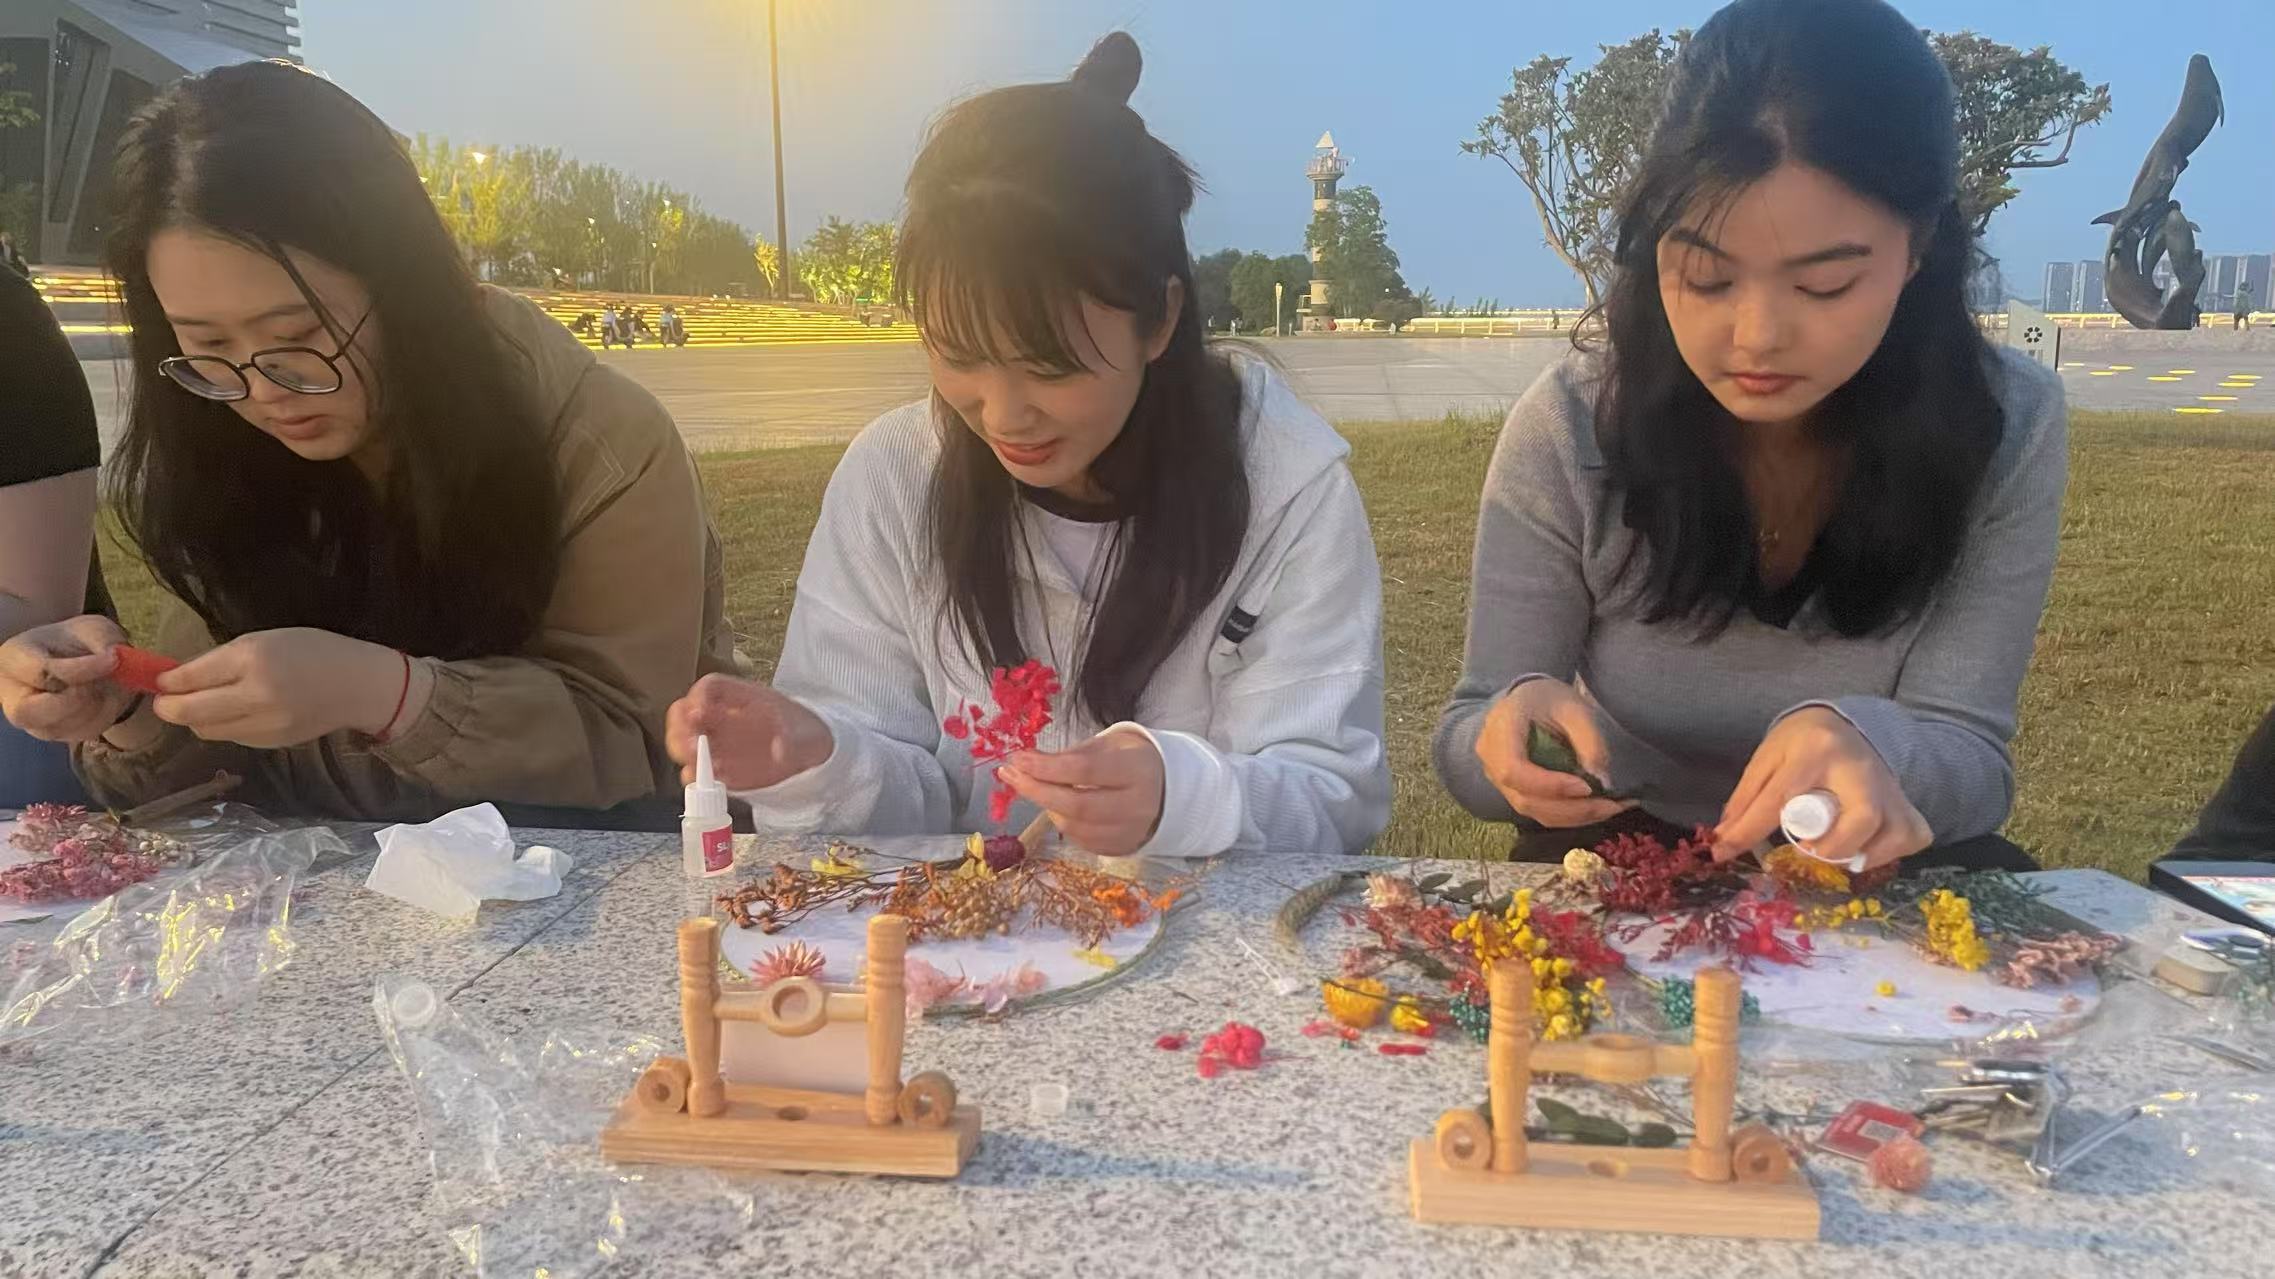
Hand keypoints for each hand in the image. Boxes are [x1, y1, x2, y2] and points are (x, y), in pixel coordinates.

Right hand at [0, 614, 131, 741]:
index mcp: (13, 658)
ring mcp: (32, 721)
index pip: (40, 672)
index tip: (113, 659)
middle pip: (31, 712)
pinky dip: (105, 715)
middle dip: (75, 699)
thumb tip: (112, 658)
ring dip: (97, 705)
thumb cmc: (79, 642)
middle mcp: (13, 696)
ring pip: (64, 726)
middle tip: (98, 682)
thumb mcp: (93, 628)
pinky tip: (104, 697)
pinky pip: (85, 732)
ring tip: (104, 683)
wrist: (88, 664)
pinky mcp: (56, 736)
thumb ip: (102, 640)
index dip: (81, 669)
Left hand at [155, 628, 404, 747]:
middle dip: (168, 707)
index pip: (191, 677)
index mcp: (253, 659)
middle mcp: (256, 695)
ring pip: (206, 729)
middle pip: (189, 712)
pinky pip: (231, 736)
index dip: (167, 681)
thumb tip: (176, 679)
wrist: (358, 684)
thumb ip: (221, 660)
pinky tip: (239, 712)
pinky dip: (225, 725)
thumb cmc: (312, 651)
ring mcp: (264, 724)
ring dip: (197, 717)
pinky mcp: (271, 743)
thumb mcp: (265, 641)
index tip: (160, 679)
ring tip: (207, 703)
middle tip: (164, 701)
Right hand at [666, 674, 834, 789]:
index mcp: (739, 697)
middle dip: (681, 728)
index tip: (698, 713)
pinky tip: (709, 782)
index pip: (709, 688)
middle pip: (684, 714)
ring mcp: (716, 743)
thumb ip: (790, 737)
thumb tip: (780, 747)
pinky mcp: (717, 768)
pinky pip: (696, 771)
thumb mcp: (802, 731)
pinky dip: (695, 777)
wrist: (810, 756)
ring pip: (682, 741)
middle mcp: (720, 718)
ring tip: (699, 766)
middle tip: (692, 745)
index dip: (698, 697)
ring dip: (682, 752)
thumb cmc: (803, 732)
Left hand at [999, 728, 1163, 856]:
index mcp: (1137, 770)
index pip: (1084, 770)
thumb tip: (1027, 763)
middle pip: (1077, 805)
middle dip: (1036, 790)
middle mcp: (1138, 806)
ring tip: (1036, 787)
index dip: (1046, 766)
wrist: (1169, 790)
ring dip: (1046, 807)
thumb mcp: (1108, 744)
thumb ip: (1070, 754)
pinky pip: (1081, 841)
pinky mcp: (1122, 849)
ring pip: (1074, 827)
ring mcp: (1131, 832)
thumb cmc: (1131, 760)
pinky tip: (1057, 807)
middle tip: (1009, 775)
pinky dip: (1063, 823)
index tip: (1017, 758)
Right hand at [1474, 678, 1632, 828]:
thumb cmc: (1549, 699)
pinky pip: (1537, 811)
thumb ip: (1588, 739)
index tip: (1586, 786)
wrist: (1528, 700)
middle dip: (1571, 809)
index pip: (1513, 769)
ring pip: (1532, 810)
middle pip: (1525, 799)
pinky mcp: (1511, 791)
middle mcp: (1490, 758)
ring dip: (1573, 816)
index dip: (1549, 785)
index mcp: (1501, 728)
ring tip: (1609, 809)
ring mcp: (1497, 778)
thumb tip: (1600, 779)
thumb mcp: (1574, 707)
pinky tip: (1595, 809)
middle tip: (1611, 806)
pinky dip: (1568, 815)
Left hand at [1713, 707, 1930, 869]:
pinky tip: (1863, 847)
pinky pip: (1911, 837)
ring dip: (1861, 854)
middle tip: (1809, 849)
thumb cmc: (1801, 744)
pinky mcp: (1907, 803)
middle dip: (1834, 847)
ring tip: (1833, 848)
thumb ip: (1746, 798)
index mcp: (1816, 750)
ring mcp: (1891, 786)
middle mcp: (1860, 768)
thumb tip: (1724, 839)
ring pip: (1894, 832)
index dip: (1747, 832)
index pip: (1780, 798)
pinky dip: (1886, 853)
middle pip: (1864, 816)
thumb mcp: (1768, 759)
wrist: (1845, 725)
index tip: (1724, 853)